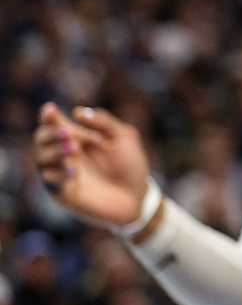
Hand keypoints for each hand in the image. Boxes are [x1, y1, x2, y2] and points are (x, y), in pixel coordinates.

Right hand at [34, 103, 151, 228]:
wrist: (137, 195)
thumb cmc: (130, 164)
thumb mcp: (123, 136)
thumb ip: (103, 121)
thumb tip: (77, 111)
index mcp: (78, 137)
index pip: (55, 123)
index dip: (48, 116)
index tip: (50, 109)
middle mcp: (65, 153)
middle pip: (41, 138)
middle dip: (51, 133)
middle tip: (69, 134)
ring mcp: (62, 173)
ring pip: (41, 158)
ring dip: (54, 151)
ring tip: (73, 150)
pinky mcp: (62, 192)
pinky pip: (49, 181)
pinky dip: (58, 173)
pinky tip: (75, 171)